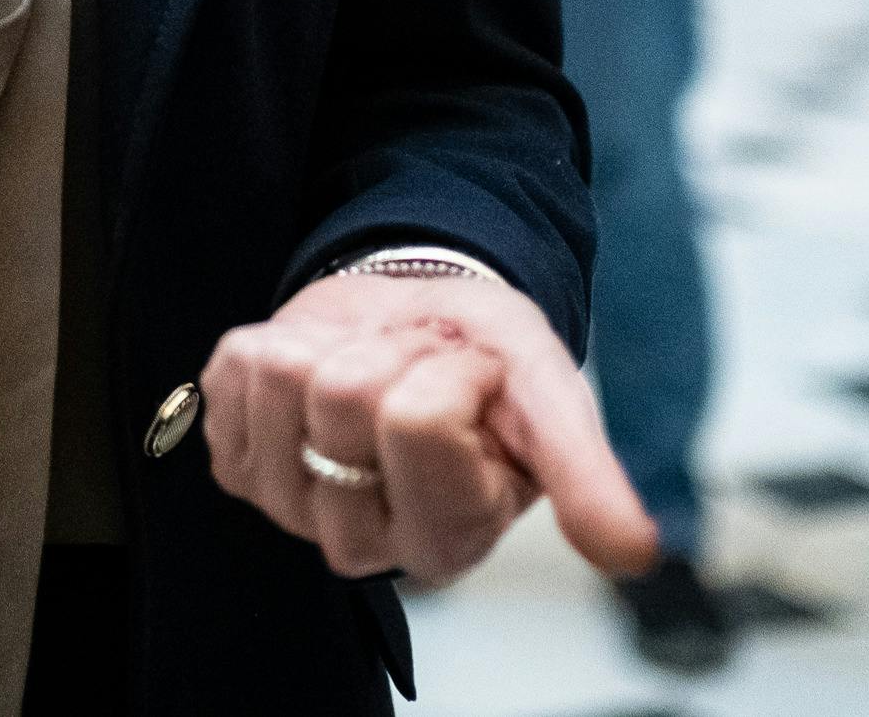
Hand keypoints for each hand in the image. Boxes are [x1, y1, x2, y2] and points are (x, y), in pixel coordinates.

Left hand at [200, 270, 654, 586]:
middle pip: (344, 396)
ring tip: (368, 362)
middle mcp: (364, 541)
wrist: (418, 316)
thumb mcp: (549, 399)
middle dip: (389, 348)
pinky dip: (276, 341)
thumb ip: (585, 475)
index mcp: (450, 536)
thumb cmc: (486, 361)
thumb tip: (633, 553)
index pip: (417, 420)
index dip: (449, 368)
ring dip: (332, 342)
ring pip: (284, 378)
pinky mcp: (235, 462)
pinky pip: (235, 370)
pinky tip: (315, 366)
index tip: (471, 373)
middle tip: (416, 364)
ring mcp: (290, 505)